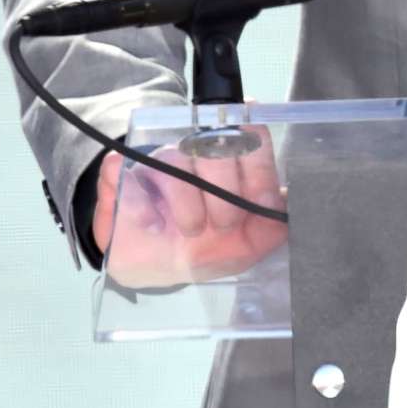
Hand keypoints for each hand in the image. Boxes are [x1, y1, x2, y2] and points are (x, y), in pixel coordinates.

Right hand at [96, 130, 286, 289]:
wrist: (149, 269)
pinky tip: (151, 223)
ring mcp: (156, 163)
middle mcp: (194, 155)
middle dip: (225, 190)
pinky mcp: (118, 176)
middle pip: (215, 145)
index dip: (259, 166)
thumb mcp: (241, 248)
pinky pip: (122, 170)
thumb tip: (289, 204)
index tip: (262, 200)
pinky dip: (138, 201)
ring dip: (187, 203)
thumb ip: (269, 228)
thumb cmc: (199, 249)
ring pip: (175, 159)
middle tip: (224, 223)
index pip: (249, 138)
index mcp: (228, 166)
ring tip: (191, 229)